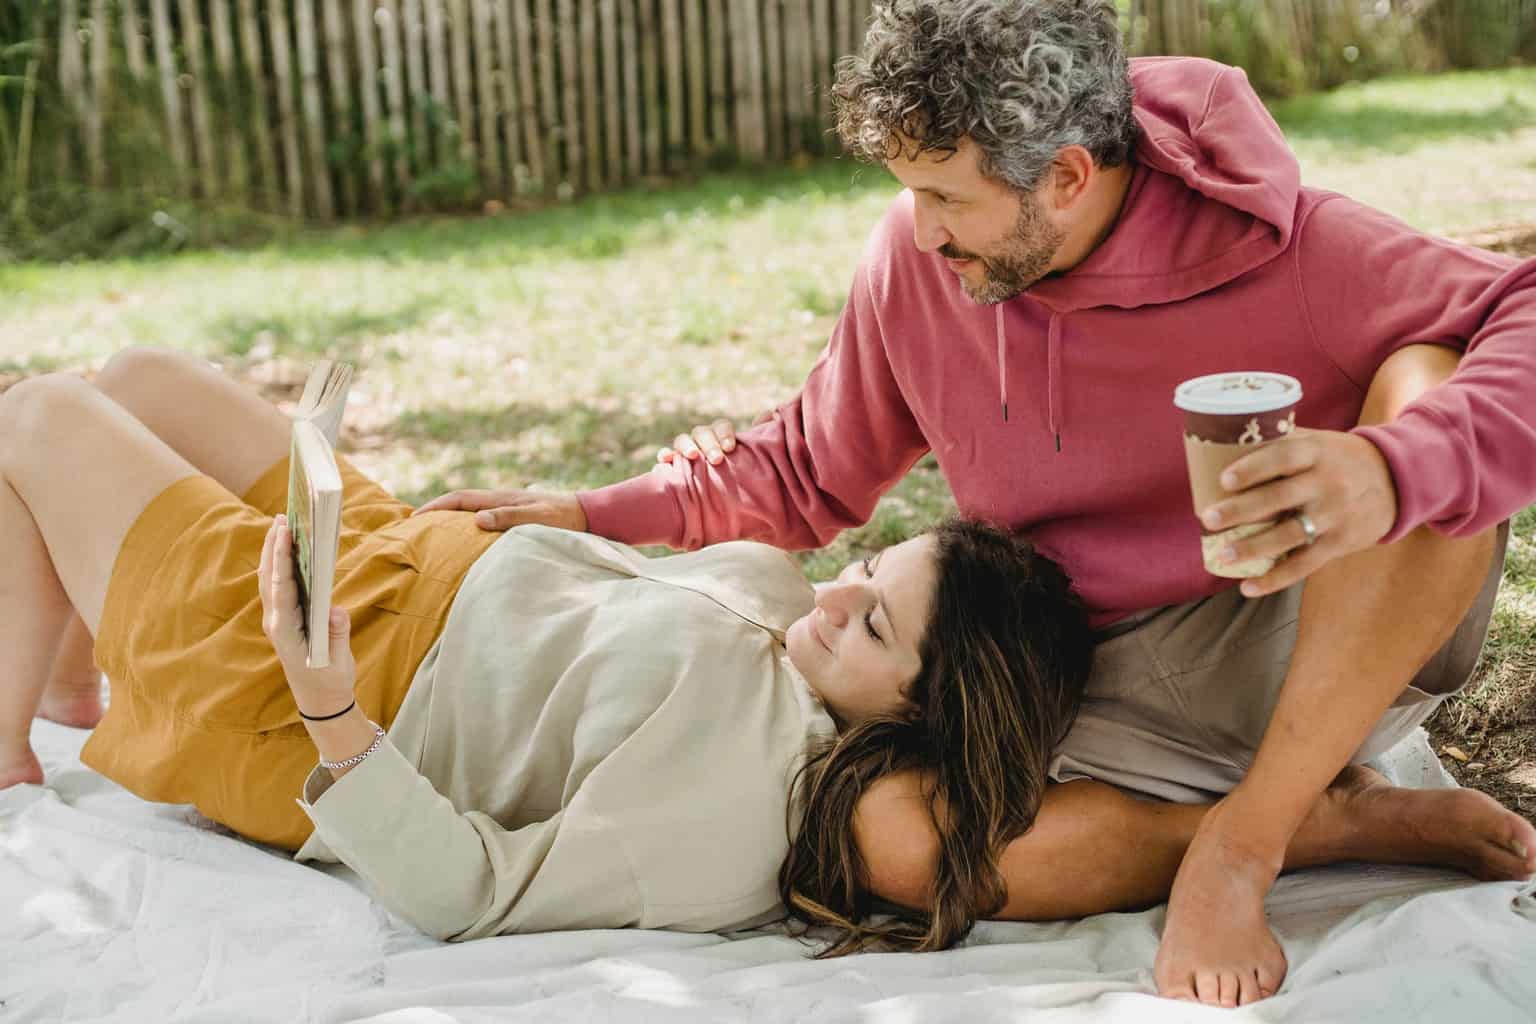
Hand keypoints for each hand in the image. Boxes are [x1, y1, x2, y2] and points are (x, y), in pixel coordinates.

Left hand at [259, 515, 356, 716]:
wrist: (320, 701)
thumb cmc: (331, 680)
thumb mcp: (338, 661)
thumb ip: (336, 634)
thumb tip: (335, 610)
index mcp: (286, 631)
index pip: (281, 587)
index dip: (281, 559)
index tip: (284, 533)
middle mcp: (275, 622)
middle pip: (269, 577)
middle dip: (274, 547)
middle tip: (283, 518)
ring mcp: (276, 620)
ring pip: (269, 580)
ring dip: (274, 553)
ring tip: (283, 526)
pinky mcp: (283, 620)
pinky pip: (276, 588)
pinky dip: (279, 566)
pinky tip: (287, 551)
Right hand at [410, 488, 586, 532]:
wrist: (587, 514)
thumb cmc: (564, 517)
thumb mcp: (537, 518)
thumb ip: (508, 518)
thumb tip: (477, 521)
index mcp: (500, 498)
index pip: (459, 499)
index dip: (435, 507)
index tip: (414, 518)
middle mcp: (500, 500)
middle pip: (460, 503)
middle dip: (436, 512)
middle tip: (414, 527)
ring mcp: (507, 507)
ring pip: (470, 511)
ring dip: (450, 519)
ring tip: (432, 535)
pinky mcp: (514, 516)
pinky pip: (483, 520)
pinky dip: (467, 526)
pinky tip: (465, 540)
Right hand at [655, 410, 771, 465]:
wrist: (722, 499)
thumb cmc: (738, 473)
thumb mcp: (750, 457)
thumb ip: (758, 437)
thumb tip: (770, 413)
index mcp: (721, 435)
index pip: (721, 426)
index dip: (724, 433)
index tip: (731, 447)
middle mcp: (702, 440)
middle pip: (701, 432)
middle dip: (709, 443)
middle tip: (717, 459)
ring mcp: (685, 451)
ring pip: (682, 440)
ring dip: (687, 445)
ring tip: (694, 457)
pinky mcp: (672, 465)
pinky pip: (665, 456)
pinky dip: (664, 455)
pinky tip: (666, 461)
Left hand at [1200, 429, 1397, 597]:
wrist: (1397, 479)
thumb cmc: (1340, 458)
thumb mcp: (1319, 441)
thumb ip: (1281, 441)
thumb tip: (1222, 442)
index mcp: (1318, 452)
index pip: (1283, 457)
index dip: (1253, 468)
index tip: (1224, 479)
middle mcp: (1328, 483)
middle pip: (1279, 497)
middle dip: (1241, 510)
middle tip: (1208, 518)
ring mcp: (1335, 515)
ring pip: (1290, 535)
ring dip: (1253, 548)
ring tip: (1223, 555)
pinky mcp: (1340, 542)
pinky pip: (1304, 564)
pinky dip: (1275, 578)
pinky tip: (1247, 587)